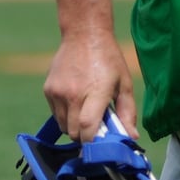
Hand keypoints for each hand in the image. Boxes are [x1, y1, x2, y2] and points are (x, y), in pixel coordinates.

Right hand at [43, 27, 138, 141]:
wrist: (84, 34)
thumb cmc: (108, 59)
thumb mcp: (124, 82)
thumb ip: (128, 112)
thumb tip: (131, 137)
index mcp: (96, 92)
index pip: (87, 129)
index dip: (92, 143)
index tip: (100, 146)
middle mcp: (74, 94)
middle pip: (74, 133)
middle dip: (85, 135)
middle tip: (96, 124)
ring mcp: (58, 92)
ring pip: (63, 126)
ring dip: (74, 126)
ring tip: (85, 109)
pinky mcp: (48, 90)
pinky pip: (55, 114)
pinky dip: (65, 114)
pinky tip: (75, 99)